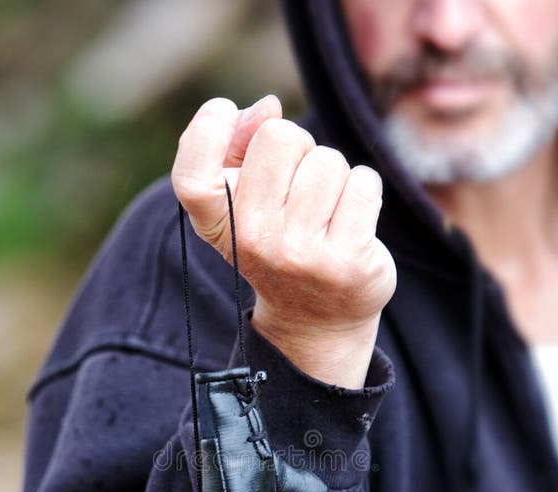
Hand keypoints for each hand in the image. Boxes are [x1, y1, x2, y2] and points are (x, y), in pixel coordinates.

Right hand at [171, 96, 396, 386]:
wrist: (318, 318)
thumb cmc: (279, 242)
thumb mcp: (243, 203)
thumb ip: (239, 147)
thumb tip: (267, 108)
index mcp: (218, 226)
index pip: (193, 176)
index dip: (207, 130)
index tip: (226, 114)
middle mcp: (254, 242)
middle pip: (279, 137)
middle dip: (297, 147)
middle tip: (299, 185)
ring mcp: (301, 255)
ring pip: (328, 160)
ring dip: (334, 174)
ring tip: (327, 211)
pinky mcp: (348, 260)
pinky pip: (364, 183)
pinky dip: (364, 190)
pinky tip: (353, 221)